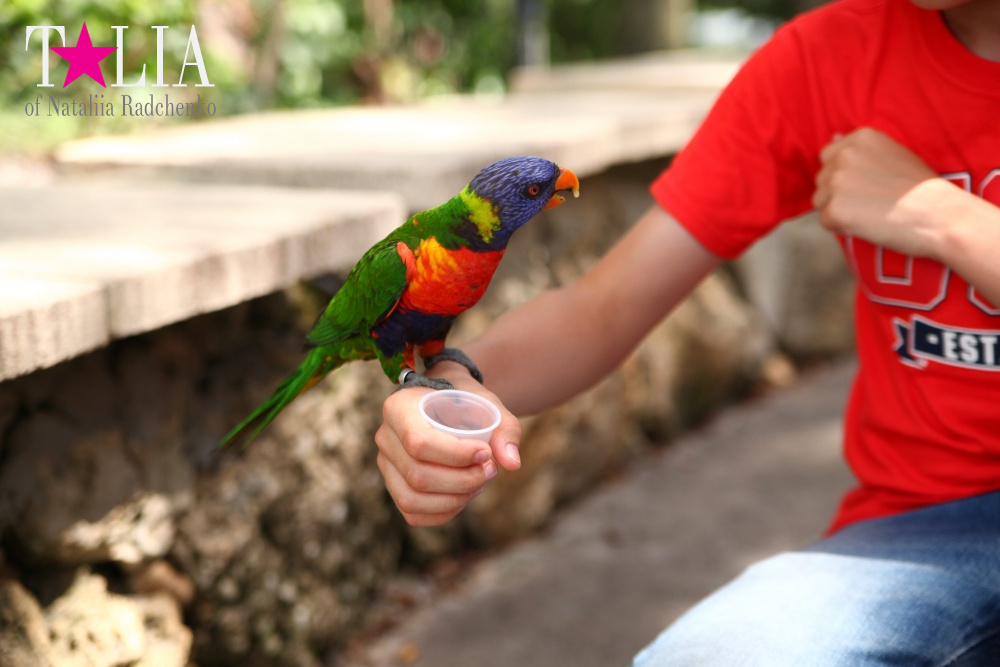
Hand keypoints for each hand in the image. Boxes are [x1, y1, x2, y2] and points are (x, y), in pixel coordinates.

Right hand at [374, 364, 521, 525]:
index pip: (419, 443)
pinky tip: (463, 497)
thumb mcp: (489, 405)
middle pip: (417, 476)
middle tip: (490, 470)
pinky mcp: (394, 485)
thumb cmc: (466, 403)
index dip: (456, 456)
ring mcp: (386, 464)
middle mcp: (385, 437)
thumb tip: (512, 463)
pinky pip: (412, 513)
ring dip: (454, 499)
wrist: (446, 405)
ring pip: (412, 499)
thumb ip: (505, 429)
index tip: (485, 453)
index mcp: (399, 408)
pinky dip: (443, 513)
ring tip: (478, 483)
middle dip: (462, 480)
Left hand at [813, 127, 950, 258]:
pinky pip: (825, 221)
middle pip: (822, 179)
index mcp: (860, 138)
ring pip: (820, 201)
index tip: (867, 185)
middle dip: (839, 193)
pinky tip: (868, 224)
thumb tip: (833, 136)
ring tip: (871, 213)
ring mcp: (837, 182)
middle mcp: (844, 155)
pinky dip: (842, 227)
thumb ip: (860, 149)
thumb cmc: (922, 189)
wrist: (939, 215)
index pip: (829, 156)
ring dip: (838, 210)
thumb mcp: (893, 154)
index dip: (845, 175)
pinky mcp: (833, 209)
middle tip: (872, 202)